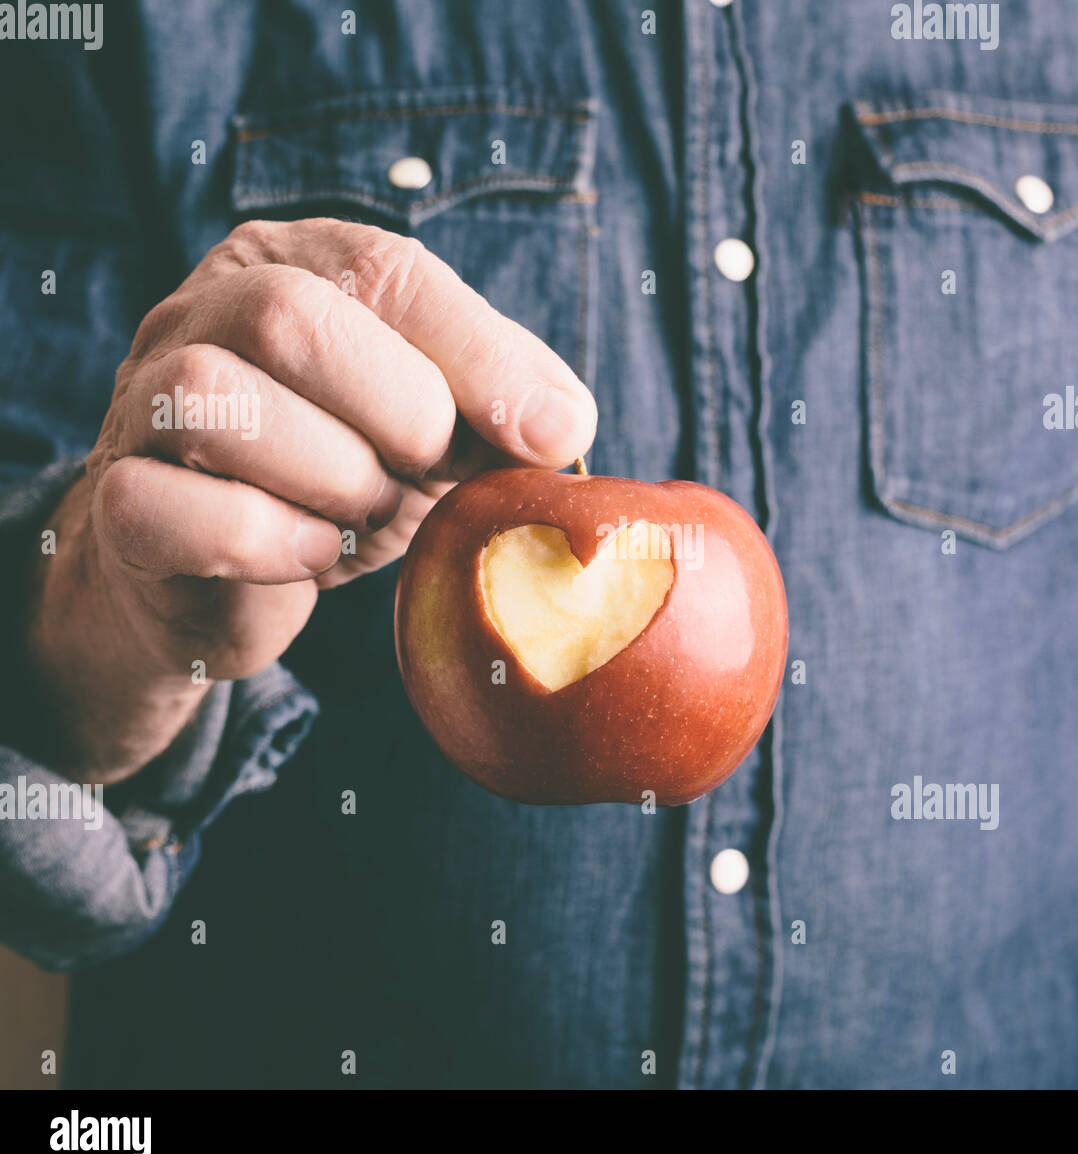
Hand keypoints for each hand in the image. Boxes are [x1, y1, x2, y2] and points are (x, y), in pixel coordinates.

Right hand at [25, 218, 596, 782]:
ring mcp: (144, 403)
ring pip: (221, 402)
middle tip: (424, 475)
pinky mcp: (121, 502)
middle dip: (397, 416)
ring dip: (334, 480)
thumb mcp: (432, 427)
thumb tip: (564, 423)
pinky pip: (180, 510)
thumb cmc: (340, 479)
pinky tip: (312, 555)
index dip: (477, 354)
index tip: (550, 433)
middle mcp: (202, 312)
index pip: (386, 270)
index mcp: (291, 264)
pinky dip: (271, 542)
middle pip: (290, 318)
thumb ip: (496, 404)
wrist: (223, 574)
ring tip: (366, 514)